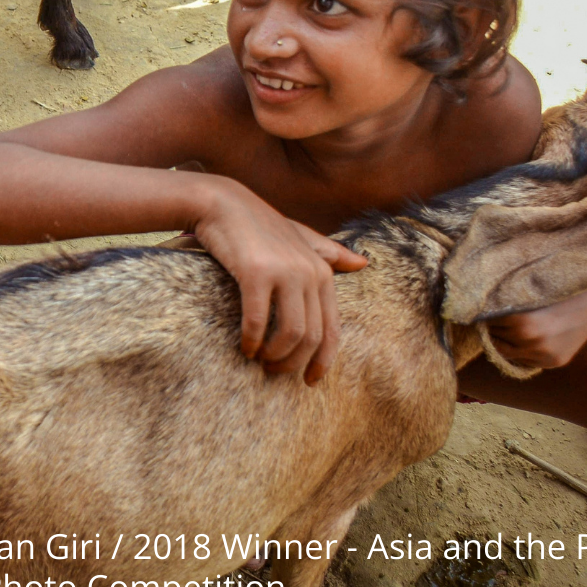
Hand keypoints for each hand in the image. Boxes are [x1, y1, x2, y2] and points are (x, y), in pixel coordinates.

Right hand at [193, 180, 366, 383]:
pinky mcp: (256, 273)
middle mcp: (310, 273)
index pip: (332, 329)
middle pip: (311, 336)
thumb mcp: (300, 236)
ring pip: (290, 333)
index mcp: (322, 271)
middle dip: (294, 362)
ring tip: (260, 360)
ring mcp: (285, 272)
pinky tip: (244, 347)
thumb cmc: (259, 224)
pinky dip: (251, 340)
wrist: (223, 204)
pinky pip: (257, 320)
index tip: (310, 381)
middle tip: (274, 372)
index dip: (323, 360)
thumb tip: (364, 264)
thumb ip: (329, 253)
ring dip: (275, 355)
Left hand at [483, 282, 586, 371]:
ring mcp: (545, 356)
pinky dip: (519, 349)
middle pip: (494, 337)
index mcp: (522, 322)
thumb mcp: (527, 286)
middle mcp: (532, 342)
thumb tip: (474, 293)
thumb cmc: (558, 283)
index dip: (481, 310)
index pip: (485, 321)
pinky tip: (521, 335)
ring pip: (506, 352)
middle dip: (491, 325)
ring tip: (505, 323)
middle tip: (490, 313)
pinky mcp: (555, 362)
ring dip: (502, 339)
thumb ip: (503, 296)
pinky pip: (524, 360)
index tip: (478, 303)